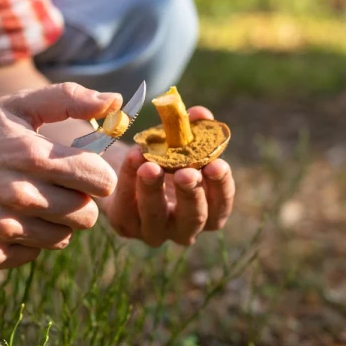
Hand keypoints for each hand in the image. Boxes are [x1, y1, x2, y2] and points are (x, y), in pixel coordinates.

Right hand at [0, 83, 120, 269]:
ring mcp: (4, 227)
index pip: (100, 180)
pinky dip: (28, 242)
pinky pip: (33, 255)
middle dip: (78, 202)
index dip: (96, 176)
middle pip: (87, 215)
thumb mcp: (15, 106)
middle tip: (55, 190)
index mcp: (34, 156)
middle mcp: (21, 195)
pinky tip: (9, 220)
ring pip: (63, 238)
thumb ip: (68, 99)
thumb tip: (114, 102)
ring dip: (55, 223)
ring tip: (31, 204)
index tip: (81, 172)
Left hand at [101, 106, 235, 246]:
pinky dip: (127, 181)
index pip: (221, 206)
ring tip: (150, 166)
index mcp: (207, 211)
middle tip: (186, 173)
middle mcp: (184, 228)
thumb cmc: (164, 155)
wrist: (125, 167)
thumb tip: (201, 114)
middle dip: (191, 193)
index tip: (216, 164)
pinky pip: (126, 207)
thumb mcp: (180, 142)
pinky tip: (132, 158)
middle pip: (194, 218)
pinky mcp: (125, 225)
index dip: (221, 187)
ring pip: (156, 217)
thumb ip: (194, 130)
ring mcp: (154, 231)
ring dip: (153, 190)